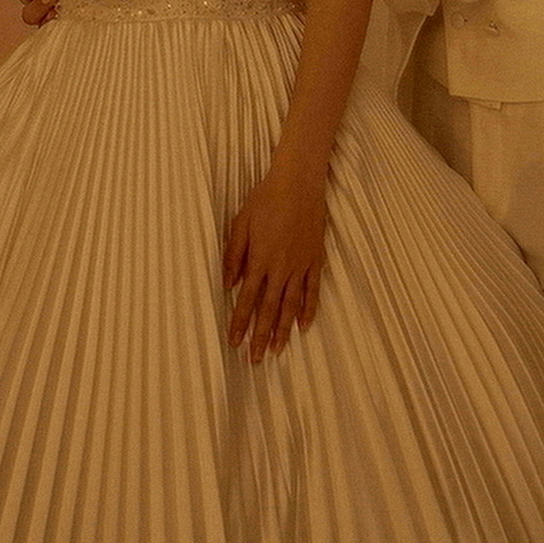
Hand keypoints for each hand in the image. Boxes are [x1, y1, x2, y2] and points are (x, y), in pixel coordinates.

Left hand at [223, 168, 326, 361]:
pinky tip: (304, 326)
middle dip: (260, 336)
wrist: (298, 183)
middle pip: (269, 309)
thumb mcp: (240, 224)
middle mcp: (280, 268)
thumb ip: (234, 256)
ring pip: (291, 305)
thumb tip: (228, 284)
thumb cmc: (265, 199)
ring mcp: (300, 265)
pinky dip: (309, 309)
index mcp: (260, 259)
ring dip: (283, 330)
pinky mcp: (315, 259)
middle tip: (255, 359)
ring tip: (277, 350)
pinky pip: (313, 290)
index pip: (247, 299)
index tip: (235, 342)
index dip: (240, 322)